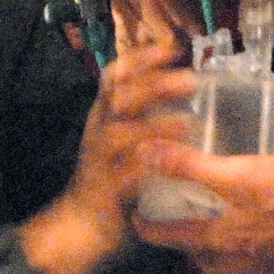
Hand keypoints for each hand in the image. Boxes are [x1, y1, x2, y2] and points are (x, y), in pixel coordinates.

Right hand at [23, 27, 193, 273]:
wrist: (81, 226)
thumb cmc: (112, 177)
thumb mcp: (124, 138)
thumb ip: (146, 115)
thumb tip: (185, 87)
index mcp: (104, 115)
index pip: (115, 75)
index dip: (142, 58)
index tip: (172, 47)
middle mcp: (99, 130)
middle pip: (119, 96)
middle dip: (155, 83)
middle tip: (192, 81)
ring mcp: (100, 160)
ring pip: (119, 133)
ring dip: (155, 124)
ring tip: (188, 122)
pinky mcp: (107, 190)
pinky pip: (126, 174)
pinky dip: (149, 166)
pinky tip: (174, 162)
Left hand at [129, 140, 273, 273]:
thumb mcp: (236, 173)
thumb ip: (190, 165)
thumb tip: (147, 153)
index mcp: (220, 239)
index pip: (174, 237)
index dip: (151, 230)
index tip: (137, 222)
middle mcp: (239, 258)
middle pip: (201, 261)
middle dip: (185, 247)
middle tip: (177, 227)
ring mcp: (266, 262)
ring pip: (229, 265)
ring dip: (215, 253)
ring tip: (213, 231)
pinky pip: (256, 260)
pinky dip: (246, 250)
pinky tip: (253, 230)